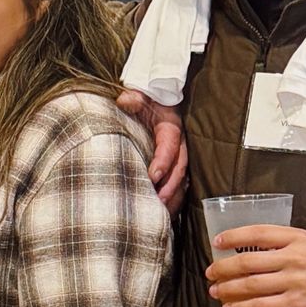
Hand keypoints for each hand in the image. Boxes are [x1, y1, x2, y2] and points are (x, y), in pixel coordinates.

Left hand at [116, 88, 188, 212]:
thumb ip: (134, 98)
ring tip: (162, 211)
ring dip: (174, 195)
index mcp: (171, 127)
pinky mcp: (174, 162)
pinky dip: (174, 196)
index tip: (153, 176)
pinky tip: (165, 209)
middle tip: (159, 201)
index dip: (163, 161)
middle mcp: (178, 143)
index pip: (169, 146)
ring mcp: (178, 154)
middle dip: (171, 186)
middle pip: (179, 167)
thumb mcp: (141, 95)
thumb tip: (124, 100)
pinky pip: (177, 181)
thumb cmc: (146, 100)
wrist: (156, 99)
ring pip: (181, 177)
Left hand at [207, 225, 305, 306]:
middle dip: (223, 268)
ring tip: (214, 291)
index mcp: (295, 238)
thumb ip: (281, 243)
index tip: (217, 242)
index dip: (234, 237)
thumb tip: (247, 249)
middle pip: (247, 261)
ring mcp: (292, 281)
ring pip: (250, 285)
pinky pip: (260, 306)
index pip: (257, 233)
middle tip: (210, 273)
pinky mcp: (294, 304)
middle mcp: (292, 257)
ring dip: (227, 288)